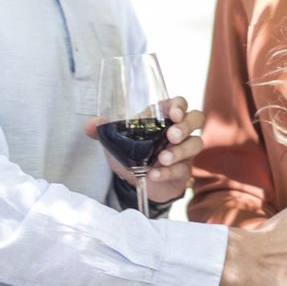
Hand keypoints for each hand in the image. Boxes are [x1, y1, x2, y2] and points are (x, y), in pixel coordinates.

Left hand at [84, 99, 203, 205]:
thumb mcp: (116, 142)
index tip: (173, 113)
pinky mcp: (184, 171)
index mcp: (161, 118)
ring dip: (179, 151)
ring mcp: (184, 151)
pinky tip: (154, 175)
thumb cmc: (130, 154)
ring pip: (196, 143)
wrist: (135, 182)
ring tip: (161, 159)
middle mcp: (178, 131)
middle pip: (196, 119)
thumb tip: (90, 126)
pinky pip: (183, 169)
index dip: (179, 105)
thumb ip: (103, 131)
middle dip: (186, 126)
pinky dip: (168, 172)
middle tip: (171, 136)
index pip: (178, 104)